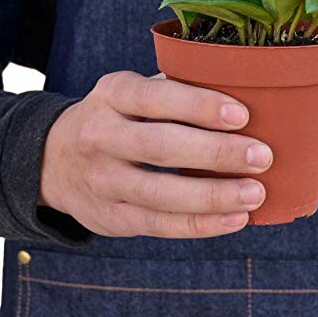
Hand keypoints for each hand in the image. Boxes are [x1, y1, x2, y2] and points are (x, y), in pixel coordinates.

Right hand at [39, 71, 272, 238]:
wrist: (55, 158)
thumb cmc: (119, 117)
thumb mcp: (133, 91)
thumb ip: (175, 91)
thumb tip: (245, 95)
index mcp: (112, 94)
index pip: (156, 96)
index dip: (199, 106)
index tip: (242, 115)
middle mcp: (100, 135)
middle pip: (159, 146)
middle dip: (215, 152)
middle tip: (261, 156)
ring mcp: (101, 181)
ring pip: (159, 194)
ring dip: (213, 196)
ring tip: (255, 193)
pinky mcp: (109, 217)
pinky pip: (158, 225)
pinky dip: (200, 224)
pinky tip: (234, 218)